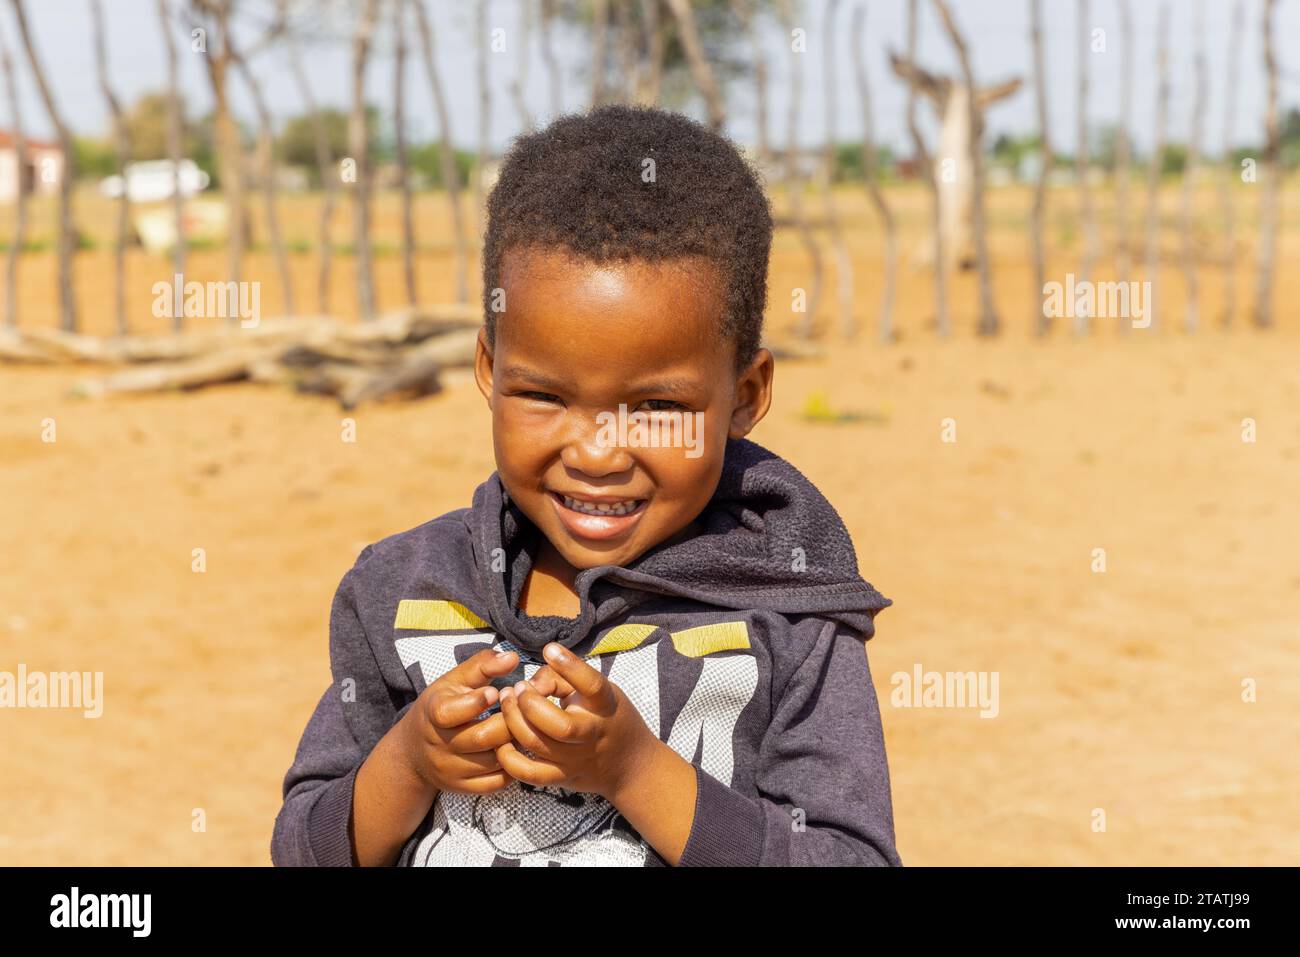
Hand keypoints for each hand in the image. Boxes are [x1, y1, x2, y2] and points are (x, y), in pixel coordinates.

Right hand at [397, 647, 518, 794]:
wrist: (414, 753)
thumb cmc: (441, 706)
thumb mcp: (453, 682)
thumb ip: (481, 666)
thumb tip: (511, 658)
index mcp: (433, 714)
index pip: (449, 712)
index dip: (475, 702)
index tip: (496, 692)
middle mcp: (439, 745)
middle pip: (481, 738)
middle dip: (509, 721)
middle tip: (526, 708)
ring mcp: (451, 771)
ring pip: (494, 761)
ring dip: (516, 743)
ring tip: (528, 727)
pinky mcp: (463, 789)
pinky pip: (497, 782)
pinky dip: (514, 765)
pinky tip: (519, 749)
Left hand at [494, 642, 658, 801]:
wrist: (629, 766)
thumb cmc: (609, 718)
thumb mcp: (602, 692)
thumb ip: (568, 679)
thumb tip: (533, 682)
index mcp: (606, 706)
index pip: (592, 686)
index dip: (570, 666)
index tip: (549, 649)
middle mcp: (592, 734)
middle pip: (559, 725)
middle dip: (529, 703)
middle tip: (518, 687)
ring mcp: (576, 759)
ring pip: (537, 744)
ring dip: (513, 720)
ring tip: (507, 702)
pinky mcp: (562, 777)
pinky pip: (529, 773)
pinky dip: (509, 758)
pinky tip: (502, 741)